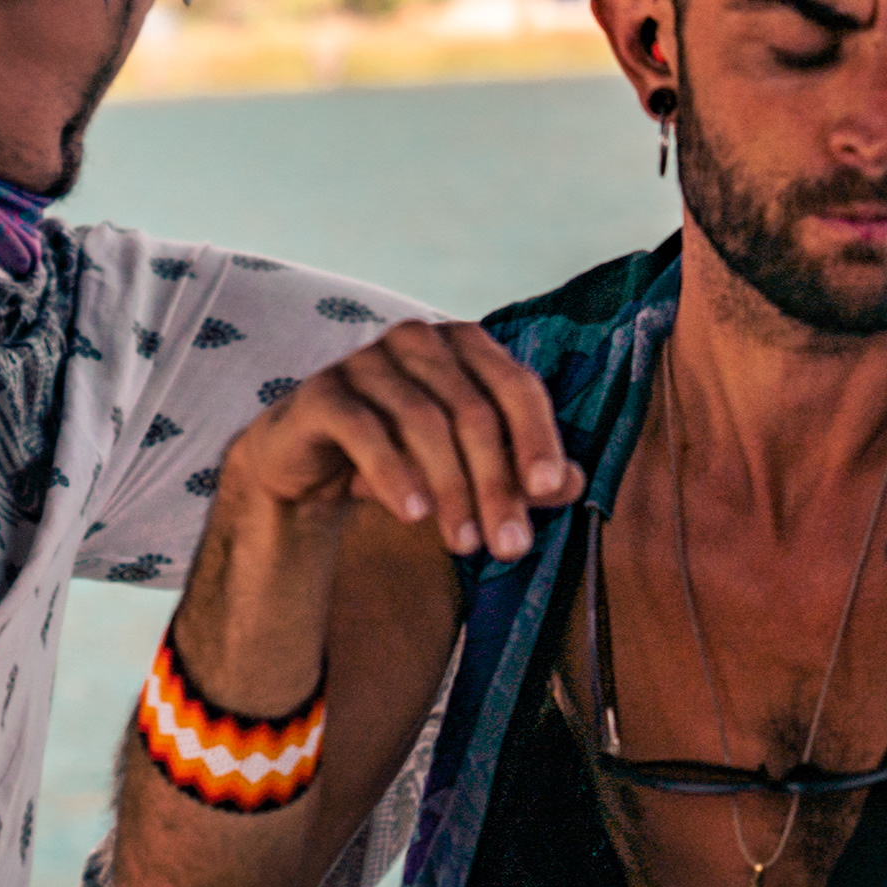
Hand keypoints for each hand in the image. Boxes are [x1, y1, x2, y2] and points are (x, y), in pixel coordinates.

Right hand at [220, 319, 580, 561]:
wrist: (310, 462)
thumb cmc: (405, 457)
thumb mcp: (469, 468)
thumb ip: (520, 473)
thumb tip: (576, 484)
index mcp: (465, 345)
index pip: (516, 385)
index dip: (537, 437)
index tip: (548, 490)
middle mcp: (419, 340)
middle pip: (473, 411)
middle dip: (496, 484)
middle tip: (509, 545)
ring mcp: (367, 360)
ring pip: (424, 422)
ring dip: (451, 489)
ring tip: (464, 545)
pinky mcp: (324, 392)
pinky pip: (365, 430)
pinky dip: (394, 474)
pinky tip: (413, 515)